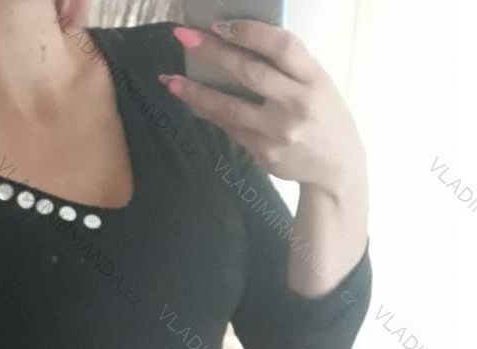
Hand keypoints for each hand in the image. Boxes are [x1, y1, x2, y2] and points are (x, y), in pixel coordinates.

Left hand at [163, 21, 365, 199]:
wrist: (336, 166)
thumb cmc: (323, 115)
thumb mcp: (318, 83)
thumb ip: (288, 67)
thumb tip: (238, 44)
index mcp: (315, 79)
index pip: (281, 47)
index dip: (248, 32)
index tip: (218, 24)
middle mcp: (296, 104)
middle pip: (249, 73)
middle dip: (213, 53)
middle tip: (183, 37)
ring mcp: (278, 132)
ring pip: (229, 108)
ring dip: (195, 93)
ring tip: (169, 80)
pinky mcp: (263, 153)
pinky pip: (229, 128)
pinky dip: (208, 113)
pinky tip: (190, 101)